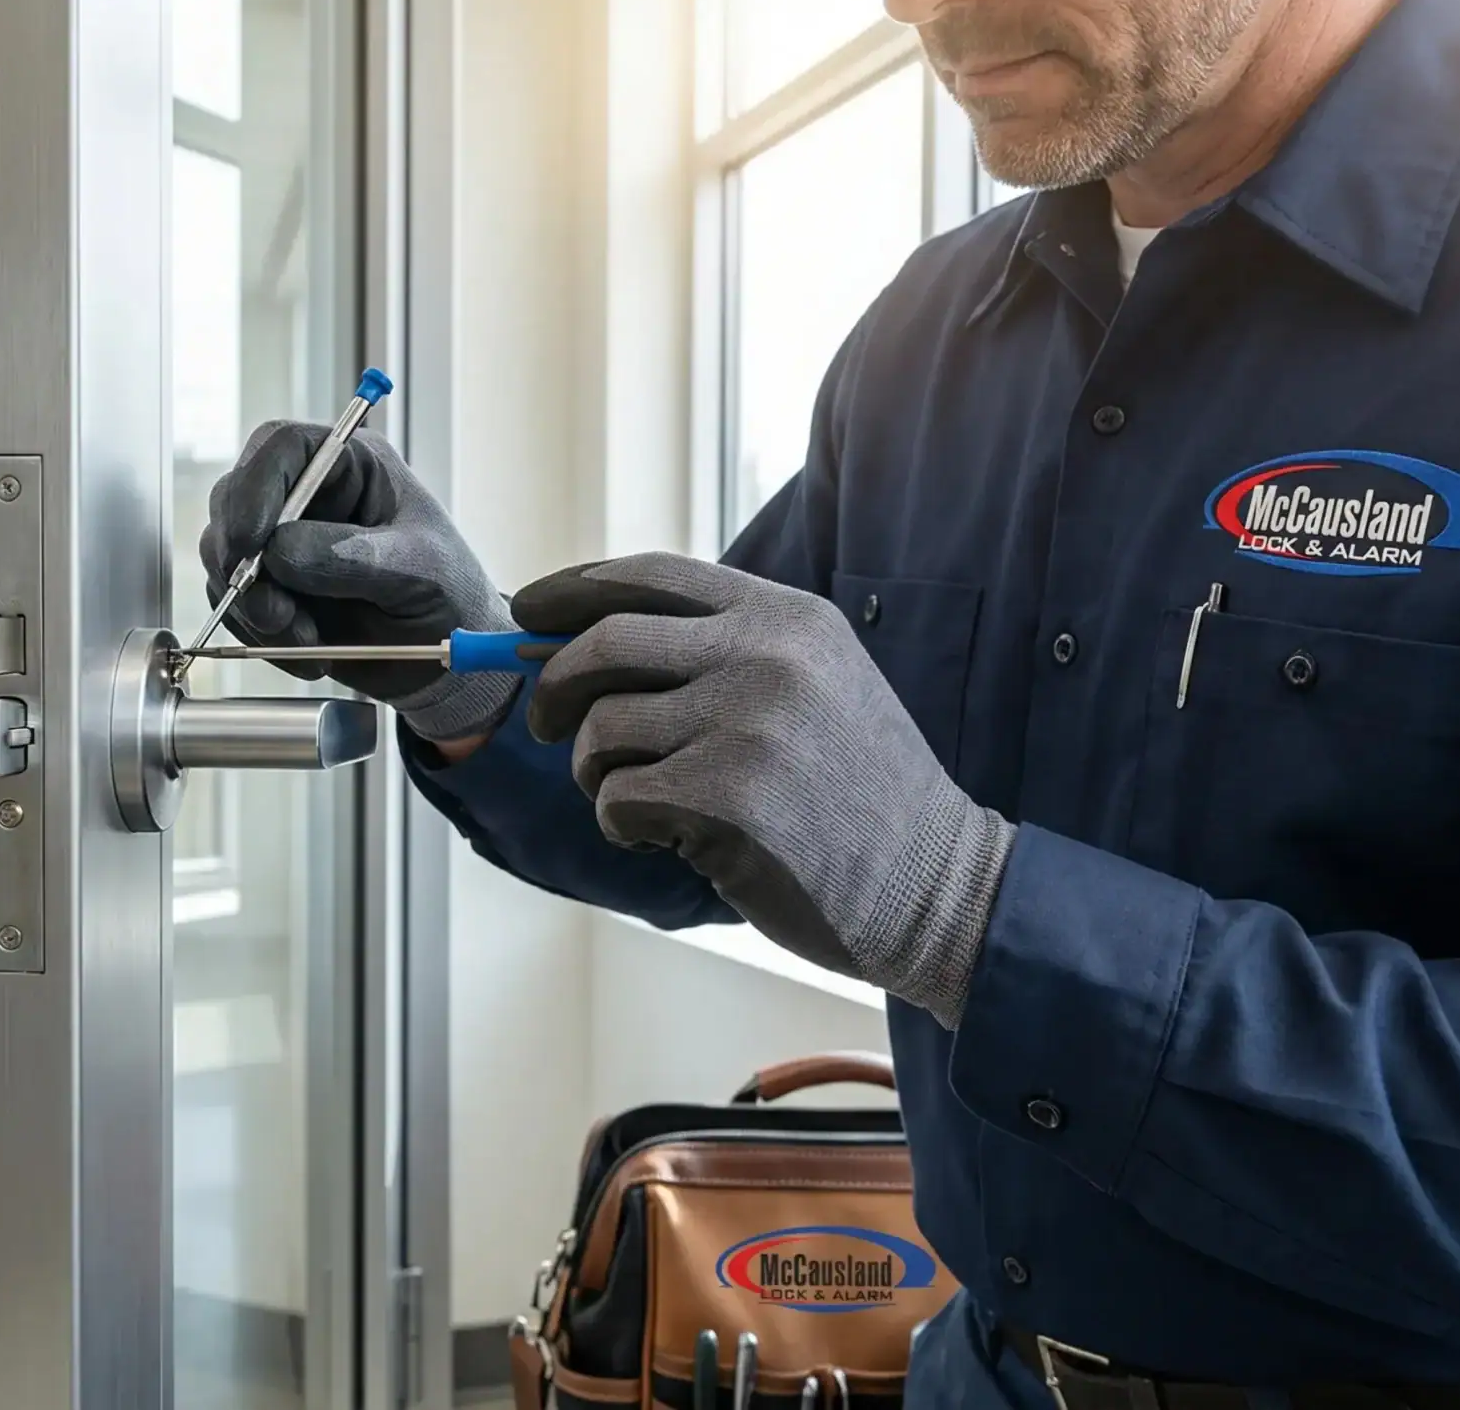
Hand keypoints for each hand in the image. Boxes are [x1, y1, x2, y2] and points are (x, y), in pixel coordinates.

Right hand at [200, 420, 518, 741]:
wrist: (446, 660)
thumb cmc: (450, 596)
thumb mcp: (420, 570)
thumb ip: (353, 557)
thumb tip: (283, 551)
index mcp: (352, 466)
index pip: (282, 447)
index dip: (255, 486)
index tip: (249, 541)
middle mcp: (310, 497)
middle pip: (235, 500)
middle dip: (242, 561)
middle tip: (274, 612)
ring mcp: (285, 543)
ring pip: (225, 558)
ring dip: (253, 608)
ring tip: (306, 640)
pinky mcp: (273, 589)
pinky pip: (234, 604)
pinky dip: (258, 634)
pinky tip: (307, 650)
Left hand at [513, 553, 1014, 1026]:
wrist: (935, 885)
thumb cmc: (853, 795)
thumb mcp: (811, 684)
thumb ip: (718, 651)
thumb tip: (575, 636)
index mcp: (785, 617)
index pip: (649, 574)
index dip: (571, 589)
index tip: (525, 611)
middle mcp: (768, 654)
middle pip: (605, 642)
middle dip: (554, 685)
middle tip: (553, 726)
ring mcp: (749, 722)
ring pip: (603, 728)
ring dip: (598, 774)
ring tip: (644, 802)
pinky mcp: (729, 796)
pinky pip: (618, 798)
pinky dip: (621, 826)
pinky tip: (667, 840)